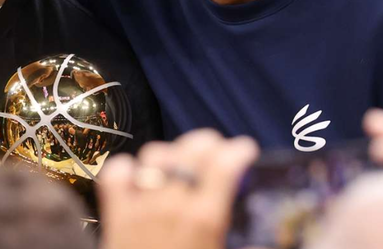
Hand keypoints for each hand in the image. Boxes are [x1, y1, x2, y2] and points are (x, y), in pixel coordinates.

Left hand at [98, 129, 257, 248]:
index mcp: (206, 219)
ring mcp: (142, 206)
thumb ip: (245, 245)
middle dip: (207, 143)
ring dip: (170, 154)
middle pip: (191, 149)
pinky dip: (126, 168)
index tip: (244, 150)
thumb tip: (265, 242)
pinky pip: (116, 172)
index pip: (225, 165)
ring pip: (155, 154)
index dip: (238, 151)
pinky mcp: (116, 214)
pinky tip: (137, 177)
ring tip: (177, 163)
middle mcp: (174, 205)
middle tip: (214, 150)